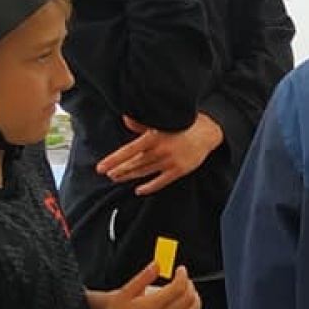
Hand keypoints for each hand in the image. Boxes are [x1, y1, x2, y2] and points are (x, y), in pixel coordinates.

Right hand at [96, 262, 201, 308]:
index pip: (178, 287)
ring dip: (195, 300)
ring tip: (190, 292)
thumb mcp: (125, 293)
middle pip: (188, 299)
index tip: (181, 270)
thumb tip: (157, 263)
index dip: (183, 275)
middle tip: (184, 279)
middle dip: (190, 285)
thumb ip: (143, 277)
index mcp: (153, 306)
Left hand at [98, 113, 223, 194]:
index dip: (114, 160)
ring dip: (129, 176)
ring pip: (144, 172)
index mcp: (155, 137)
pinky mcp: (179, 171)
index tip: (101, 167)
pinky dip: (149, 187)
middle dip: (119, 170)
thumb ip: (142, 124)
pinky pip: (160, 182)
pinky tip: (138, 190)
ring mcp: (170, 162)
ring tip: (117, 178)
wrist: (208, 133)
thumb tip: (125, 119)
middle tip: (107, 174)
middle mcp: (161, 151)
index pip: (129, 151)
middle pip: (134, 164)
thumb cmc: (183, 124)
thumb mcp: (163, 120)